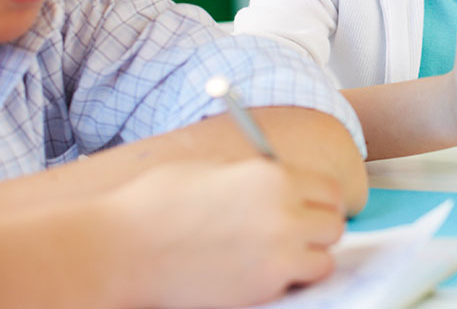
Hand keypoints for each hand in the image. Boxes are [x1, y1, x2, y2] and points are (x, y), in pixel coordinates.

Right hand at [108, 158, 345, 307]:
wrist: (120, 249)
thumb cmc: (156, 205)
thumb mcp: (214, 170)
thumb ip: (256, 177)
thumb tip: (279, 183)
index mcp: (274, 176)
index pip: (331, 191)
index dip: (320, 201)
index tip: (308, 210)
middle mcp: (285, 212)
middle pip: (334, 225)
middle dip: (318, 230)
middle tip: (296, 237)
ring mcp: (277, 253)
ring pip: (324, 259)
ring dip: (308, 259)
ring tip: (279, 259)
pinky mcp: (263, 288)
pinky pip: (299, 284)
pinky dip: (290, 283)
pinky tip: (262, 276)